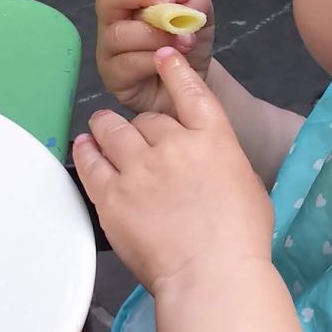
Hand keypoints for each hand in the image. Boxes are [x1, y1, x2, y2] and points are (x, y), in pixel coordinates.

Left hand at [73, 48, 273, 296]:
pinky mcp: (111, 196)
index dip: (174, 71)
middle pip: (148, 119)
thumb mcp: (247, 185)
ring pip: (113, 131)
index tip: (163, 56)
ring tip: (100, 128)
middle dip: (143, 127)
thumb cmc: (242, 238)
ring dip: (106, 127)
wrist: (211, 276)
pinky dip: (86, 151)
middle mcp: (173, 144)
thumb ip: (222, 163)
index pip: (191, 91)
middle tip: (140, 141)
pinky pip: (91, 163)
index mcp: (213, 138)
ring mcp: (138, 168)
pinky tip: (84, 146)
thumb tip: (208, 164)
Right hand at [95, 0, 214, 115]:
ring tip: (184, 42)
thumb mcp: (200, 19)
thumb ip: (194, 2)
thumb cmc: (187, 46)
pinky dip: (152, 60)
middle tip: (171, 3)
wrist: (189, 87)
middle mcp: (114, 19)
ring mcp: (108, 49)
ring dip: (156, 35)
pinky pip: (126, 63)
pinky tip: (171, 62)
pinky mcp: (112, 77)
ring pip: (119, 33)